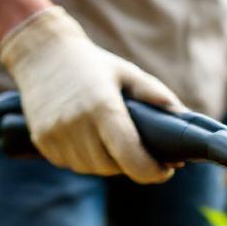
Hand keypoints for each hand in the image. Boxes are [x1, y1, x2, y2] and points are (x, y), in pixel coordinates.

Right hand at [0, 6, 181, 183]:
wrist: (40, 53)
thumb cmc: (92, 64)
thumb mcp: (128, 73)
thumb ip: (157, 95)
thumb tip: (185, 119)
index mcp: (103, 107)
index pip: (130, 157)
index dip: (152, 172)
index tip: (165, 171)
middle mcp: (76, 124)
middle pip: (113, 168)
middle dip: (131, 164)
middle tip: (139, 149)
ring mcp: (56, 135)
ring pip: (93, 169)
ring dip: (107, 163)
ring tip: (111, 141)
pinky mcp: (42, 142)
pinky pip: (72, 164)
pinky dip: (85, 159)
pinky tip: (87, 138)